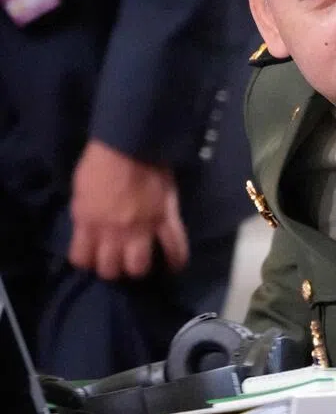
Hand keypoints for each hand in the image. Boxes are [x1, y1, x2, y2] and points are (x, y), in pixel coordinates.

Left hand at [69, 139, 189, 280]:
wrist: (130, 144)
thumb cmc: (101, 162)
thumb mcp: (81, 192)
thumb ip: (86, 215)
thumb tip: (91, 228)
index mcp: (88, 223)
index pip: (82, 259)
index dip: (87, 261)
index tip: (92, 257)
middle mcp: (112, 232)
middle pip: (110, 269)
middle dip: (112, 269)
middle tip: (118, 261)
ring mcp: (141, 228)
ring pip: (139, 266)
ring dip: (139, 267)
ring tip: (142, 262)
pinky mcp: (165, 220)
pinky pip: (174, 247)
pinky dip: (176, 259)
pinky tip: (175, 266)